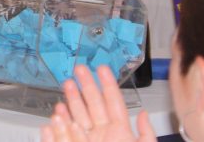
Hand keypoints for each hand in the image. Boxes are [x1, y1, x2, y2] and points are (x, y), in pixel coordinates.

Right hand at [39, 65, 154, 141]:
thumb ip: (145, 136)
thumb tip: (144, 116)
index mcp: (121, 134)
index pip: (114, 104)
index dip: (108, 85)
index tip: (102, 69)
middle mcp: (104, 135)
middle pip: (94, 106)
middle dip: (86, 86)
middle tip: (79, 69)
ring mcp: (88, 141)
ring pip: (79, 116)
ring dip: (72, 100)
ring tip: (66, 84)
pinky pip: (66, 134)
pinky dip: (61, 123)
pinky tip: (58, 113)